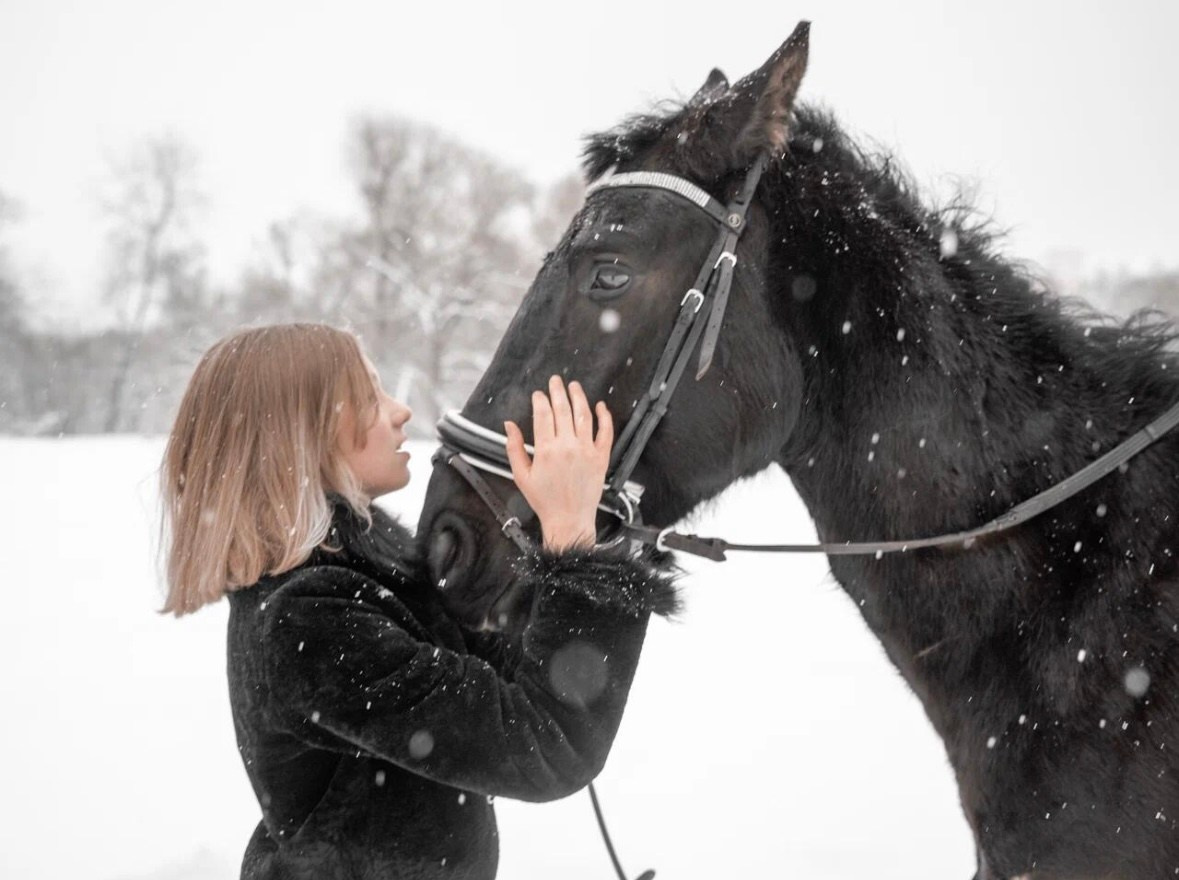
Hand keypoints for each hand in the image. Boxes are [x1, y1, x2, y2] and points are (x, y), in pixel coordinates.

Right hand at [504, 376, 613, 551]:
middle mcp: (567, 447)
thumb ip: (514, 448)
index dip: (540, 400)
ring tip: (574, 386)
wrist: (568, 519)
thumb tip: (509, 425)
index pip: (543, 415)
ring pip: (583, 415)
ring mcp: (586, 451)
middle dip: (558, 391)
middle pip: (563, 410)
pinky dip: (604, 417)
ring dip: (579, 397)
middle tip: (555, 380)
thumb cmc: (544, 500)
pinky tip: (600, 406)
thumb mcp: (521, 475)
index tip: (538, 394)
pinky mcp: (601, 458)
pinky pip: (605, 432)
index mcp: (545, 450)